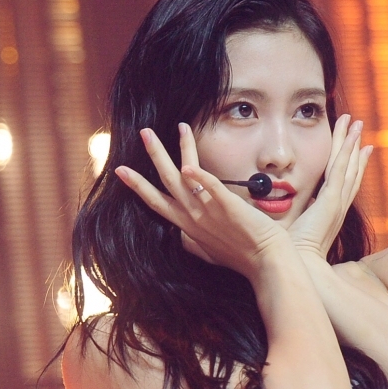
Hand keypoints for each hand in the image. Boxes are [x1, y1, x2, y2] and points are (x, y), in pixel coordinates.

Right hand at [115, 124, 288, 278]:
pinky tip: (190, 164)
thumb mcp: (210, 251)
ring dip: (179, 150)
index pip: (156, 202)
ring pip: (186, 177)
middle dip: (154, 155)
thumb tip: (183, 238)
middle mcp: (193, 216)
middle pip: (166, 181)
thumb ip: (194, 241)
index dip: (138, 185)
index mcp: (187, 225)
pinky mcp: (228, 206)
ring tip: (179, 126)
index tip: (121, 170)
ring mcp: (209, 211)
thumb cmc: (241, 257)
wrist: (266, 263)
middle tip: (144, 132)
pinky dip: (200, 176)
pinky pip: (212, 187)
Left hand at [286, 114, 372, 260]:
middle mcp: (336, 208)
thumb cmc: (292, 258)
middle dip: (354, 150)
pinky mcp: (332, 200)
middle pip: (349, 172)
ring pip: (347, 166)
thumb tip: (273, 214)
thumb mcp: (291, 234)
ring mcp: (336, 203)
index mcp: (328, 216)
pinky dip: (347, 150)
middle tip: (358, 129)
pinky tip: (352, 135)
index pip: (341, 186)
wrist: (301, 270)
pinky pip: (341, 169)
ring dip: (351, 143)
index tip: (355, 150)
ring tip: (356, 123)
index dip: (349, 167)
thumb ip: (288, 222)